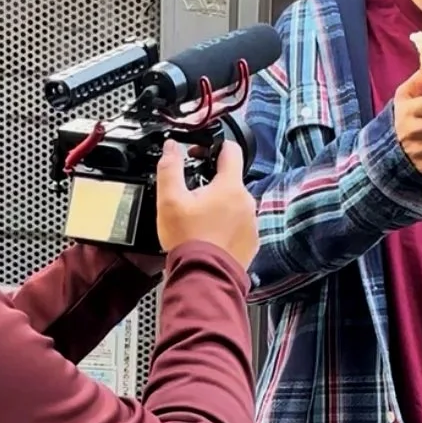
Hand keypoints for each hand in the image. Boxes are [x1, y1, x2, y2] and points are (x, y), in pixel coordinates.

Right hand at [156, 138, 258, 268]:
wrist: (204, 276)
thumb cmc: (188, 239)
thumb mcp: (169, 200)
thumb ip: (170, 168)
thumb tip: (171, 147)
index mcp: (230, 186)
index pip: (231, 150)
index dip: (215, 146)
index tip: (201, 153)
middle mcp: (247, 201)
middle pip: (230, 180)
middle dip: (212, 183)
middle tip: (191, 196)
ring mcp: (252, 222)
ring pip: (234, 203)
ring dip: (219, 206)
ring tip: (198, 220)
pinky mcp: (252, 240)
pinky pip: (239, 224)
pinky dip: (226, 226)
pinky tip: (210, 235)